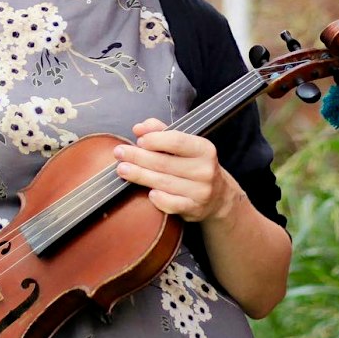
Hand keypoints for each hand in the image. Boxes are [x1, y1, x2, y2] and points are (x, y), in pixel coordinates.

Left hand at [113, 118, 237, 222]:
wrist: (219, 196)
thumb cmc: (195, 166)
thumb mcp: (185, 145)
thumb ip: (162, 132)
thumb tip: (139, 128)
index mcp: (204, 149)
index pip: (177, 141)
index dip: (155, 140)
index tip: (139, 140)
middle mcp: (204, 170)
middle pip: (164, 163)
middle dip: (138, 157)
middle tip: (119, 153)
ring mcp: (200, 191)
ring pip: (164, 183)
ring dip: (140, 175)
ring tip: (122, 169)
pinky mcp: (194, 209)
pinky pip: (171, 204)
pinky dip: (158, 199)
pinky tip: (148, 193)